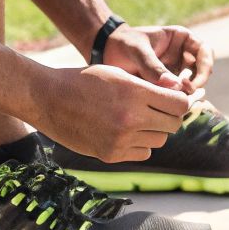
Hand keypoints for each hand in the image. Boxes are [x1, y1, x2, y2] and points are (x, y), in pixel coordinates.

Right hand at [34, 65, 190, 162]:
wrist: (48, 98)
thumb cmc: (84, 81)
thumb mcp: (119, 74)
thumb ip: (149, 87)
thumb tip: (179, 99)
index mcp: (135, 93)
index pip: (180, 104)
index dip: (180, 102)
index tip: (174, 101)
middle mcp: (131, 118)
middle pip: (173, 125)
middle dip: (169, 117)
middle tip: (156, 110)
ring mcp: (120, 140)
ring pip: (159, 141)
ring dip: (153, 131)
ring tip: (135, 119)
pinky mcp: (110, 155)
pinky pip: (142, 153)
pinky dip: (138, 144)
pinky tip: (123, 132)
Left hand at [97, 24, 214, 91]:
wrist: (105, 52)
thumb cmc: (122, 43)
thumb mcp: (137, 50)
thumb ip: (153, 67)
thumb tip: (174, 86)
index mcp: (180, 39)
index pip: (205, 51)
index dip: (205, 67)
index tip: (194, 82)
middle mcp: (182, 55)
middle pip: (202, 71)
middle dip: (196, 85)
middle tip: (183, 96)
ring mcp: (175, 71)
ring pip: (190, 86)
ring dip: (185, 95)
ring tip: (171, 102)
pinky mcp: (166, 85)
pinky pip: (176, 94)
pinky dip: (173, 101)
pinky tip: (164, 107)